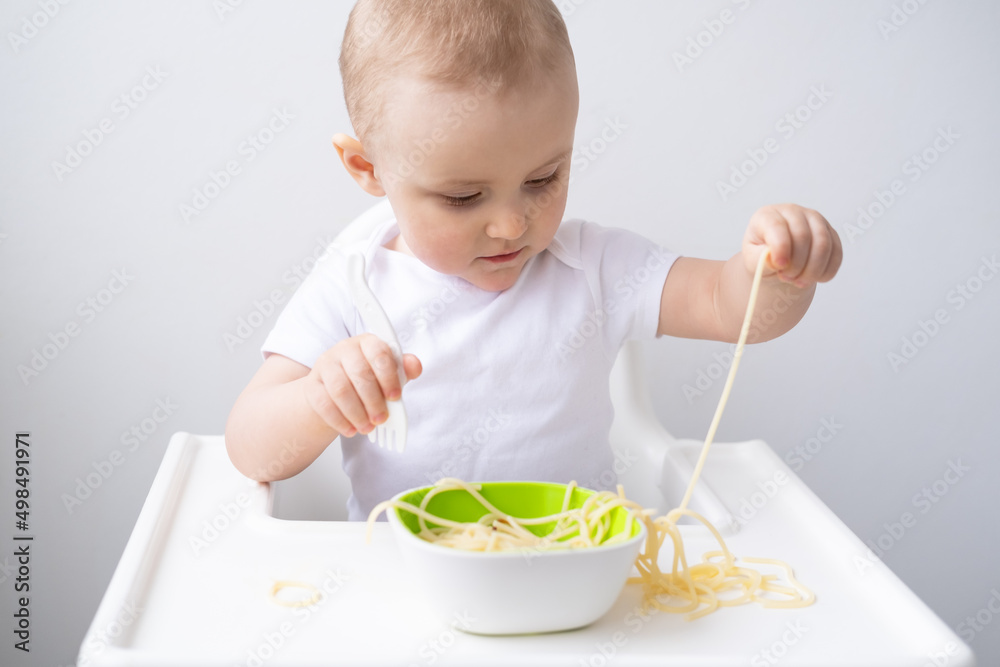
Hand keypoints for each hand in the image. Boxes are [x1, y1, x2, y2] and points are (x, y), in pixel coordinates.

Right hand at [302, 334, 421, 436]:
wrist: (335, 391)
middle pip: (359, 373)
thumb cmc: (368, 380)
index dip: (389, 377)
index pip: (379, 353)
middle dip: (373, 401)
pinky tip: (351, 430)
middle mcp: (344, 349)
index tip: (395, 397)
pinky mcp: (311, 385)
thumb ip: (403, 370)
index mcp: (367, 342)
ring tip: (367, 427)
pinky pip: (324, 404)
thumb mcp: (389, 374)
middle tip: (381, 419)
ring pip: (340, 390)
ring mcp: (325, 365)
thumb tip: (415, 366)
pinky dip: (339, 421)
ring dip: (357, 413)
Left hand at [742, 204, 842, 287]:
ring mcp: (814, 220)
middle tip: (788, 279)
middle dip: (797, 264)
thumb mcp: (753, 261)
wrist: (777, 260)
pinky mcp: (830, 232)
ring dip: (813, 269)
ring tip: (799, 281)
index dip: (780, 247)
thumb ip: (760, 260)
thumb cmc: (761, 257)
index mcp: (767, 216)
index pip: (777, 227)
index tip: (780, 266)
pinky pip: (836, 252)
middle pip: (803, 236)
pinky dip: (827, 270)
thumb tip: (775, 259)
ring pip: (823, 244)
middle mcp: (792, 212)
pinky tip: (816, 279)